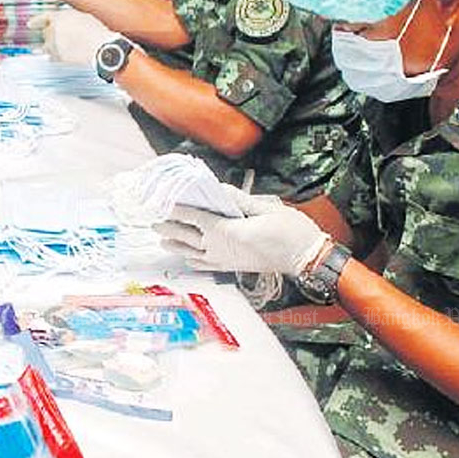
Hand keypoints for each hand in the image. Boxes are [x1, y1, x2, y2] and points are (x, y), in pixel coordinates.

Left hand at [29, 9, 116, 65]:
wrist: (99, 47)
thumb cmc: (95, 31)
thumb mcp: (82, 15)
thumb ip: (68, 17)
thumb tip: (65, 20)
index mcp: (58, 18)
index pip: (43, 18)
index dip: (36, 21)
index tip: (30, 24)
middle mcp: (53, 31)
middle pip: (45, 32)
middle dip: (50, 33)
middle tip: (59, 35)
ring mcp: (54, 45)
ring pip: (46, 45)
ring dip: (51, 45)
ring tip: (60, 46)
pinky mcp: (58, 58)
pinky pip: (51, 56)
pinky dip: (54, 55)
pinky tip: (60, 54)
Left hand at [155, 200, 327, 276]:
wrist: (306, 258)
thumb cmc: (290, 231)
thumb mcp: (265, 208)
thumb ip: (239, 199)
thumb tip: (219, 189)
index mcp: (225, 230)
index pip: (193, 217)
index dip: (176, 209)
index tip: (162, 202)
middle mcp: (219, 247)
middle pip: (186, 236)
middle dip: (168, 228)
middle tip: (153, 222)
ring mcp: (225, 260)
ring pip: (192, 253)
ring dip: (175, 246)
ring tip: (161, 241)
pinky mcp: (232, 268)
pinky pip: (205, 265)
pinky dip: (192, 260)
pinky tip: (187, 258)